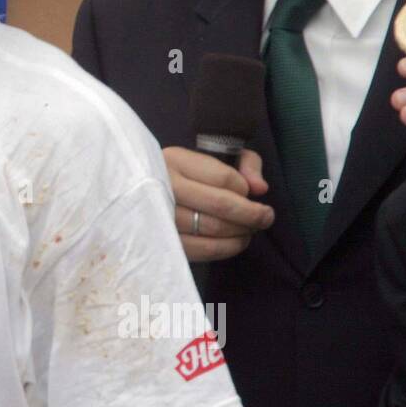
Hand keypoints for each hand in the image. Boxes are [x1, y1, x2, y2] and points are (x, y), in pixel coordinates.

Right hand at [163, 147, 274, 262]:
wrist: (139, 192)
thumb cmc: (185, 174)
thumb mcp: (215, 156)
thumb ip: (246, 163)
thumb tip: (260, 188)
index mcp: (175, 160)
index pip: (224, 178)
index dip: (244, 189)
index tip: (248, 192)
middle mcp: (164, 186)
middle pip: (221, 205)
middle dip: (252, 214)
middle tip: (266, 217)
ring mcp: (160, 217)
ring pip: (214, 229)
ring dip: (241, 232)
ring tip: (251, 229)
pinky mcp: (162, 242)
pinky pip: (203, 250)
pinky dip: (227, 248)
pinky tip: (236, 241)